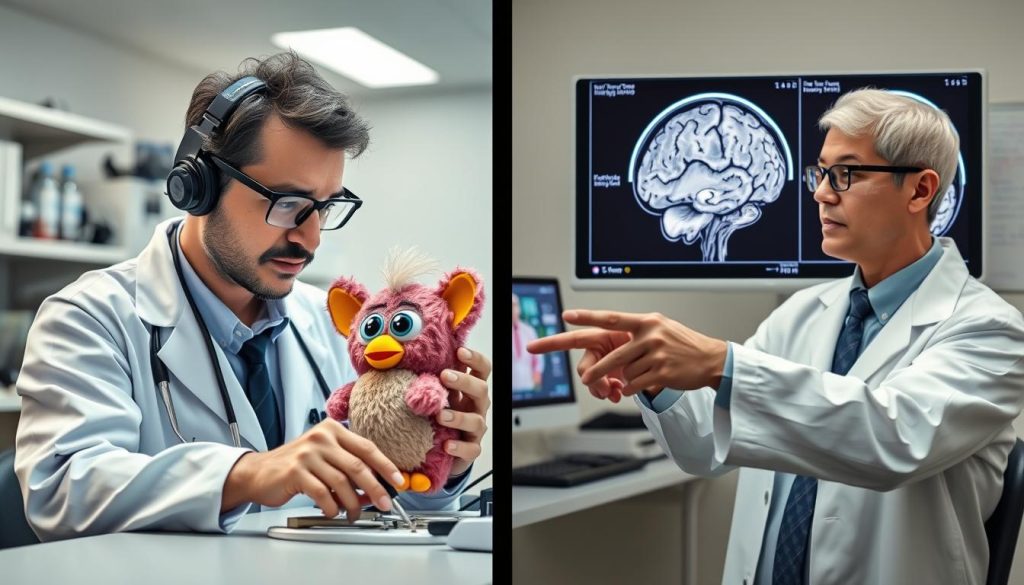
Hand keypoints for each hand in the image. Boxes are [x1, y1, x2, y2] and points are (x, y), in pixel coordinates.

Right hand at [221, 418, 404, 520]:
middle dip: (375, 488)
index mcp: (333, 430)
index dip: (386, 466)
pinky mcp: (295, 471)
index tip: (398, 481)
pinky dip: (331, 507)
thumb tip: (375, 488)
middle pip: (358, 466)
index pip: (367, 447)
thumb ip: (348, 467)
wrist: (258, 472)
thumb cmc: (295, 466)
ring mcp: (308, 454)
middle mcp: (321, 438)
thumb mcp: (325, 457)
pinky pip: (323, 493)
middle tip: (384, 503)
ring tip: (353, 514)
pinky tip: (332, 511)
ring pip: (342, 482)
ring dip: (352, 503)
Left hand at [438, 346, 490, 476]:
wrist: (441, 449)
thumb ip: (431, 378)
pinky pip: (471, 449)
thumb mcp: (437, 394)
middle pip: (481, 389)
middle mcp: (477, 406)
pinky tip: (446, 445)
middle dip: (464, 381)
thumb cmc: (438, 414)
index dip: (475, 359)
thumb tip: (408, 353)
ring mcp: (476, 429)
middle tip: (444, 376)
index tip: (459, 351)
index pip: (482, 369)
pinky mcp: (471, 449)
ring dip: (458, 417)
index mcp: (470, 389)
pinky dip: (459, 447)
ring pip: (476, 420)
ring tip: (440, 416)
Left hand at [530, 309, 727, 398]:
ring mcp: (657, 354)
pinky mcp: (662, 373)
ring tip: (643, 373)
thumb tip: (610, 336)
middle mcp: (650, 335)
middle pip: (614, 357)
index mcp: (646, 322)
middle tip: (585, 378)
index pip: (611, 318)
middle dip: (597, 370)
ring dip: (628, 377)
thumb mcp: (660, 328)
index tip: (567, 316)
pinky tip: (643, 383)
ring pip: (626, 372)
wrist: (710, 359)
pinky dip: (634, 387)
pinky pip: (636, 384)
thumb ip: (636, 331)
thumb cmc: (682, 344)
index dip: (587, 317)